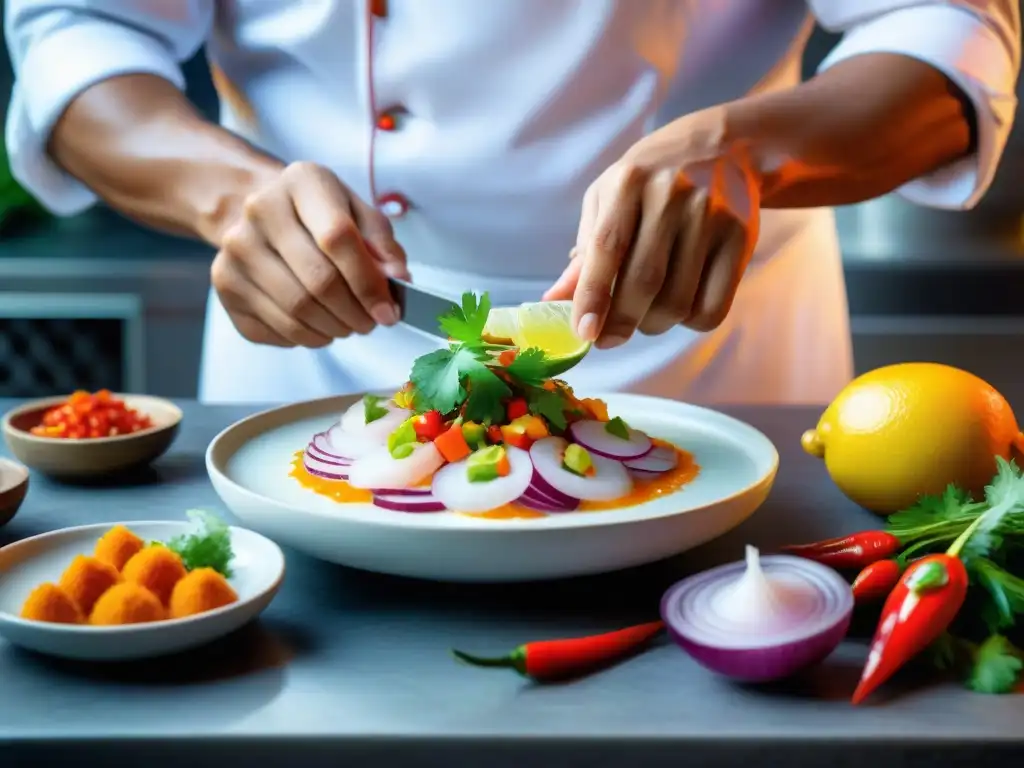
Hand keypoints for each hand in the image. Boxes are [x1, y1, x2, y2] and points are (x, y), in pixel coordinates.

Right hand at [211, 161, 408, 347]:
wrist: (262, 214)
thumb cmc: (320, 216)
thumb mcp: (359, 214)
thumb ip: (383, 245)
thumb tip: (397, 279)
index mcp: (301, 181)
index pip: (338, 238)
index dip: (368, 283)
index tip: (388, 312)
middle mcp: (260, 210)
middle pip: (317, 280)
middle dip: (354, 313)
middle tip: (370, 323)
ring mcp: (234, 249)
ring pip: (295, 311)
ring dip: (333, 329)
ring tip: (348, 325)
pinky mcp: (223, 283)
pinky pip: (274, 328)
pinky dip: (307, 337)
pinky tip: (319, 326)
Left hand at [544, 114, 760, 348]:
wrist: (721, 147)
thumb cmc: (649, 181)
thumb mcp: (608, 200)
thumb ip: (585, 252)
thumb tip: (554, 302)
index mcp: (630, 181)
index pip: (607, 248)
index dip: (593, 296)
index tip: (584, 332)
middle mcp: (673, 196)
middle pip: (645, 281)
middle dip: (621, 322)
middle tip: (608, 337)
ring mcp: (711, 217)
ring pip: (678, 301)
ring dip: (654, 323)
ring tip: (646, 313)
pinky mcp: (740, 238)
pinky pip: (712, 307)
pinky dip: (689, 322)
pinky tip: (680, 305)